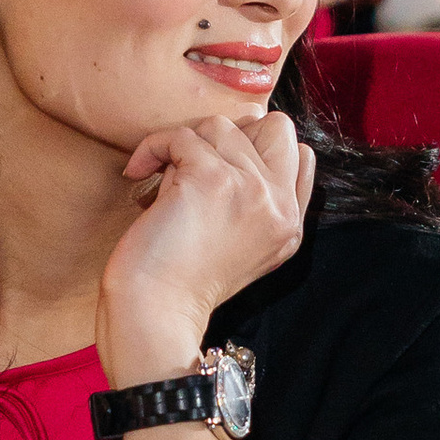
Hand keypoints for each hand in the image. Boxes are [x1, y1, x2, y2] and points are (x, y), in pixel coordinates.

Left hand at [99, 110, 314, 384]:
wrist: (155, 314)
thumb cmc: (182, 282)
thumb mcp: (242, 245)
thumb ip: (254, 199)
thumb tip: (240, 131)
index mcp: (291, 224)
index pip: (301, 154)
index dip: (258, 148)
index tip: (221, 167)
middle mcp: (280, 206)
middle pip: (276, 127)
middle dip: (233, 134)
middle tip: (196, 161)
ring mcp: (251, 189)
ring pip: (221, 126)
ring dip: (184, 145)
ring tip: (163, 179)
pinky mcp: (211, 178)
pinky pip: (180, 135)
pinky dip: (152, 148)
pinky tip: (139, 172)